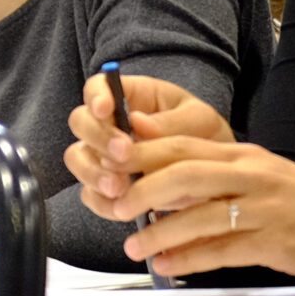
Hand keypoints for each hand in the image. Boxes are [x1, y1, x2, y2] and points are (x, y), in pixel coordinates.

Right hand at [63, 70, 229, 201]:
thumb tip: (138, 124)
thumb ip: (174, 122)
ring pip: (77, 158)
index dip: (96, 96)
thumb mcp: (201, 121)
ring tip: (118, 188)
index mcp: (130, 97)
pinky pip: (90, 194)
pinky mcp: (106, 187)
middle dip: (98, 138)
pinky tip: (120, 208)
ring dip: (92, 173)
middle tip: (123, 155)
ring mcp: (103, 156)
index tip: (106, 109)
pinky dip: (101, 202)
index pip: (98, 87)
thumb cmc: (206, 136)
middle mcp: (109, 125)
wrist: (216, 175)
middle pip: (80, 122)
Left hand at [89, 135, 294, 282]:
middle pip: (187, 173)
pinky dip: (191, 258)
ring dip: (161, 232)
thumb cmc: (293, 199)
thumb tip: (153, 175)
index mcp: (240, 154)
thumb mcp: (252, 173)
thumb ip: (209, 170)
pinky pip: (223, 249)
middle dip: (145, 188)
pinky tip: (167, 264)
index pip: (182, 145)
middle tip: (117, 205)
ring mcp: (263, 208)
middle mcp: (250, 175)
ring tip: (134, 246)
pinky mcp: (273, 241)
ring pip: (202, 215)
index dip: (142, 154)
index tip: (111, 166)